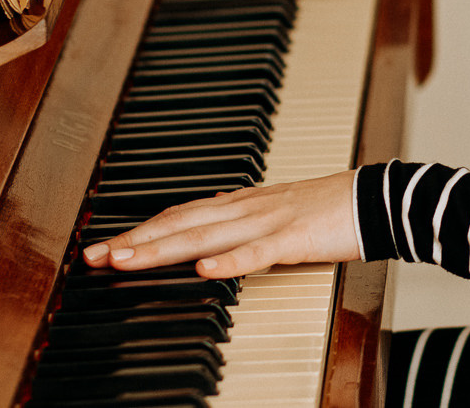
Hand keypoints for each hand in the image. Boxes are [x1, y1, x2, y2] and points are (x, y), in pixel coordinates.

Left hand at [80, 172, 358, 276]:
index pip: (179, 214)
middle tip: (94, 256)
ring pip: (205, 237)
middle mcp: (245, 208)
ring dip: (161, 249)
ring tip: (126, 260)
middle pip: (179, 224)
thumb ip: (242, 225)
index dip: (141, 229)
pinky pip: (256, 252)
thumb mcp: (275, 214)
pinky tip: (204, 271)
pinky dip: (228, 262)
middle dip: (134, 240)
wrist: (375, 197)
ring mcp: (267, 222)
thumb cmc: (329, 209)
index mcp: (241, 203)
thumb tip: (210, 241)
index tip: (106, 245)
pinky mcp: (293, 239)